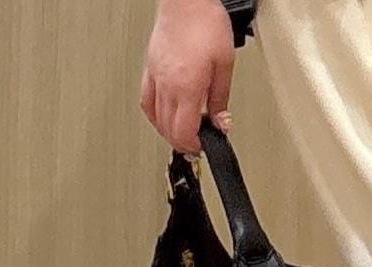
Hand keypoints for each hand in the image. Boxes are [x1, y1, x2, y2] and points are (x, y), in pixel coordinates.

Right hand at [141, 0, 234, 154]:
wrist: (186, 0)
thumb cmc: (205, 23)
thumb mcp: (225, 65)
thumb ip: (221, 99)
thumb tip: (222, 123)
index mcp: (187, 87)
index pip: (184, 131)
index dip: (193, 146)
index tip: (202, 147)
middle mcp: (168, 86)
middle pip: (169, 129)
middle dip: (182, 143)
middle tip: (195, 145)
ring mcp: (156, 77)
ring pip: (156, 118)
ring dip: (168, 133)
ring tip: (181, 135)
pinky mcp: (150, 68)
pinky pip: (146, 101)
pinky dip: (154, 116)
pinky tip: (161, 117)